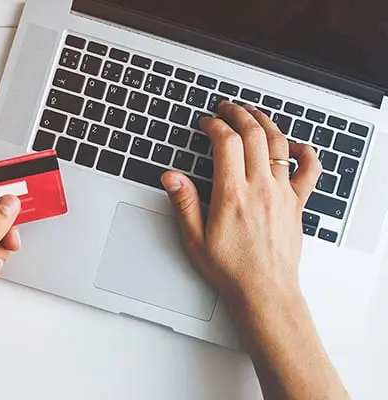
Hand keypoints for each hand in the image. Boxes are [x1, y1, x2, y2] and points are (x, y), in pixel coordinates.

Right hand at [161, 101, 320, 300]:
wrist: (264, 291)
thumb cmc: (231, 268)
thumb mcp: (195, 239)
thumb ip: (184, 203)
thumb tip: (171, 177)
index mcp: (232, 195)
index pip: (226, 143)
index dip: (214, 125)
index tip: (205, 123)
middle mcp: (260, 188)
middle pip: (253, 134)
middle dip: (238, 114)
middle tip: (226, 108)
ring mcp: (282, 193)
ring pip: (278, 144)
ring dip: (264, 122)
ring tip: (252, 113)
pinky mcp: (297, 203)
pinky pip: (309, 170)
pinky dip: (305, 152)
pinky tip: (295, 145)